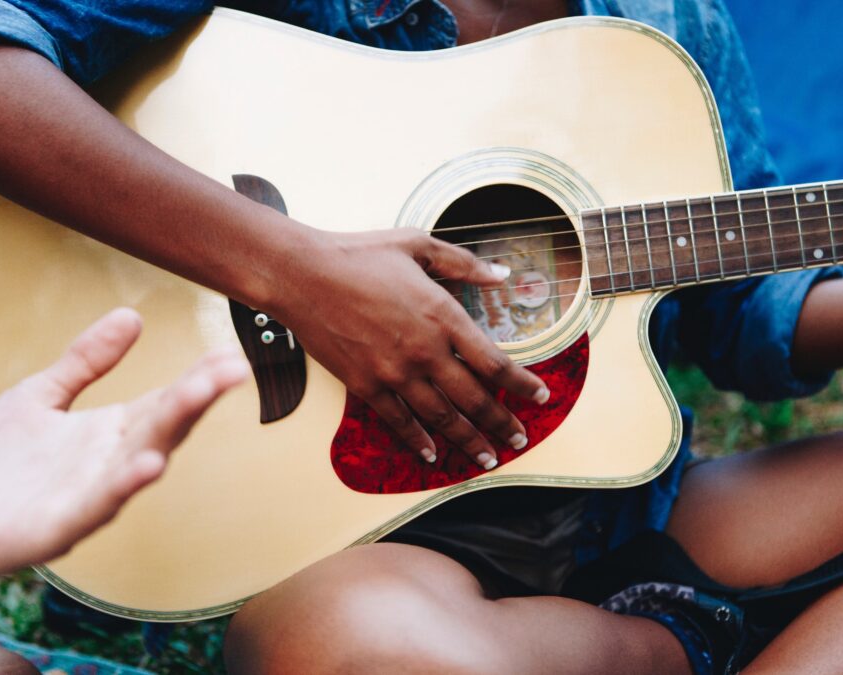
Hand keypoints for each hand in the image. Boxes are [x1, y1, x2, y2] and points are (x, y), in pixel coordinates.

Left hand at [0, 308, 247, 599]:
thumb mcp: (40, 396)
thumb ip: (87, 361)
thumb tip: (132, 315)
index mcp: (109, 432)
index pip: (165, 400)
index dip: (198, 378)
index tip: (231, 353)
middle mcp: (108, 463)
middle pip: (163, 426)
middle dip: (197, 397)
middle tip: (233, 368)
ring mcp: (88, 496)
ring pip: (140, 461)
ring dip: (172, 431)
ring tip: (200, 397)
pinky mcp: (58, 528)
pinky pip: (97, 506)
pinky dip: (124, 487)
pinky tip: (148, 466)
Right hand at [274, 228, 548, 468]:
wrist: (302, 274)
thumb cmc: (359, 254)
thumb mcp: (418, 244)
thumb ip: (464, 263)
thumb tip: (502, 275)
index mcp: (443, 315)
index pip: (494, 362)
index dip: (522, 384)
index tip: (540, 396)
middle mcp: (425, 350)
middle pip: (474, 399)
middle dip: (502, 423)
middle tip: (520, 439)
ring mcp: (394, 372)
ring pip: (441, 418)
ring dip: (467, 440)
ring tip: (487, 457)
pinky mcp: (365, 385)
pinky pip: (399, 422)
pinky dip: (418, 441)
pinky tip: (432, 454)